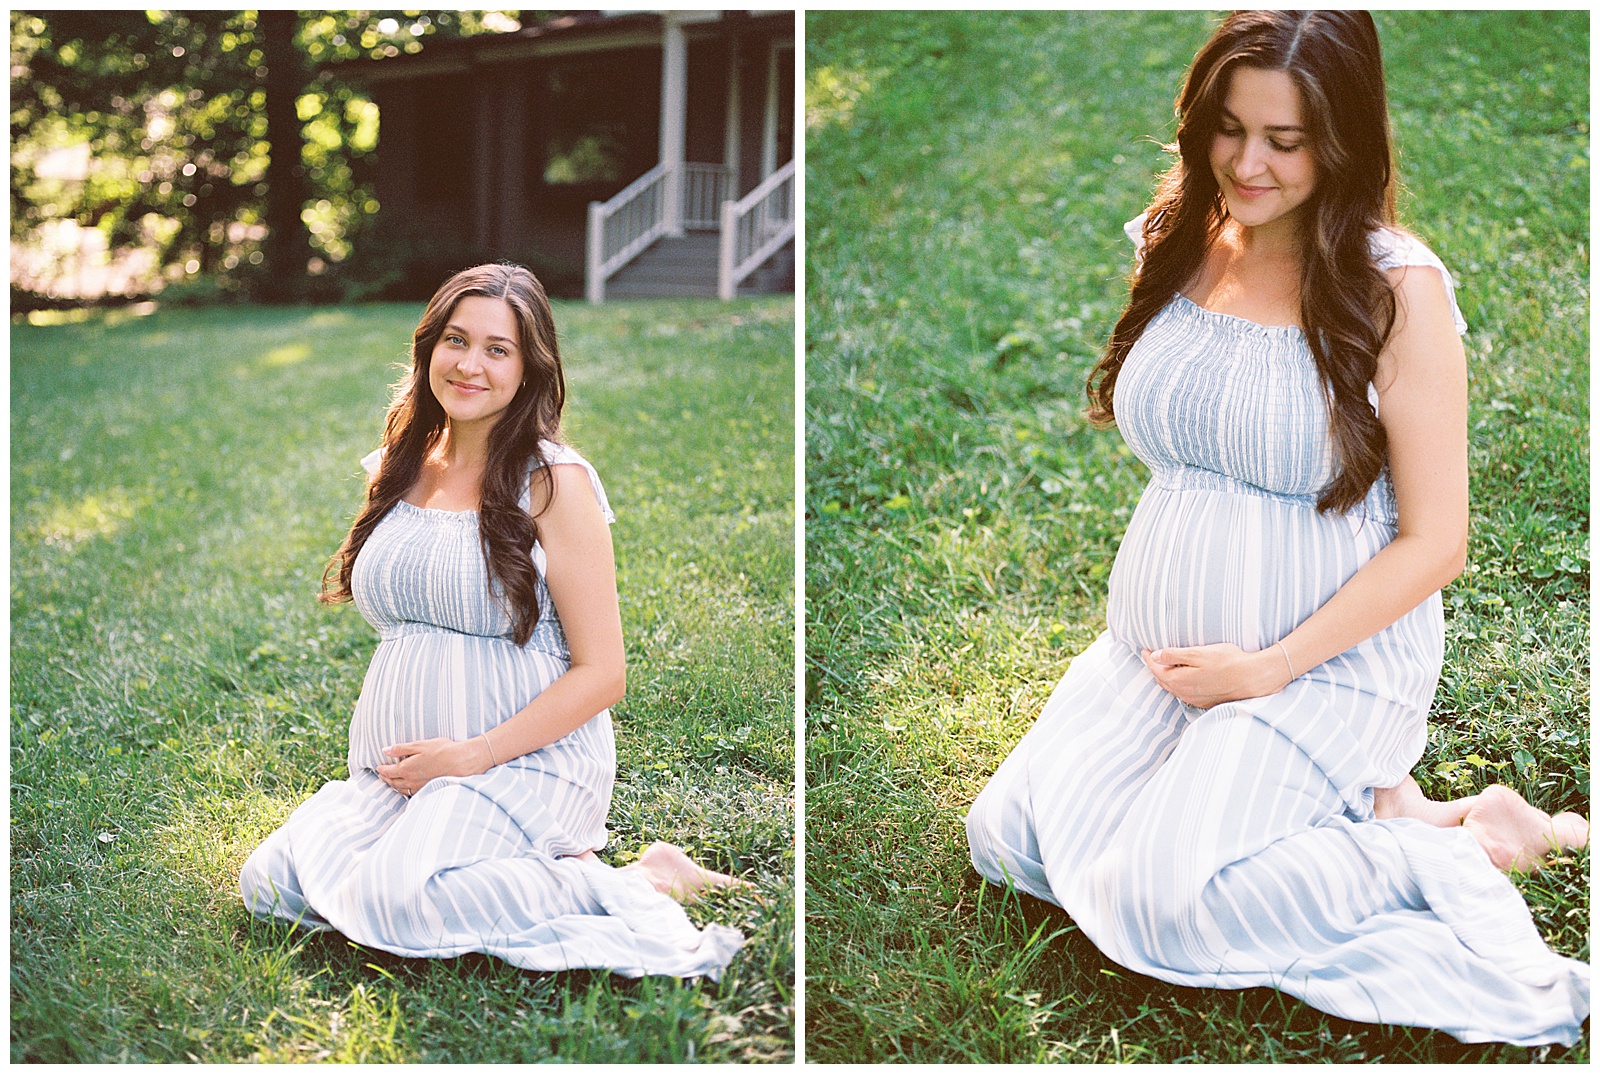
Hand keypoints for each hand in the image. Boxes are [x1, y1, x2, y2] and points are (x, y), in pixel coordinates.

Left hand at [375, 737, 488, 798]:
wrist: (462, 762)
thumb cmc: (443, 750)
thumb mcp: (420, 745)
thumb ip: (401, 748)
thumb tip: (385, 750)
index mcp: (406, 768)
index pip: (388, 771)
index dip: (382, 769)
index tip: (378, 767)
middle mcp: (410, 781)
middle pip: (393, 782)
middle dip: (386, 778)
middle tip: (382, 775)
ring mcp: (419, 787)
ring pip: (401, 789)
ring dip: (394, 785)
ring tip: (392, 781)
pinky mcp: (428, 789)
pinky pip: (411, 792)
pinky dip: (405, 789)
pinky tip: (407, 787)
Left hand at [1140, 642, 1289, 709]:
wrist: (1252, 678)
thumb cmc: (1227, 662)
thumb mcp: (1198, 653)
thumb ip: (1174, 655)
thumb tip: (1155, 656)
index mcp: (1178, 680)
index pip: (1156, 669)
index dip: (1149, 658)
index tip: (1144, 649)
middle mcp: (1184, 693)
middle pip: (1162, 680)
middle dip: (1155, 668)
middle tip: (1151, 656)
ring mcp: (1194, 699)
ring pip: (1173, 688)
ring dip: (1166, 677)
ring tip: (1164, 666)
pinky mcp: (1205, 701)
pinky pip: (1184, 693)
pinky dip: (1178, 684)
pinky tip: (1183, 678)